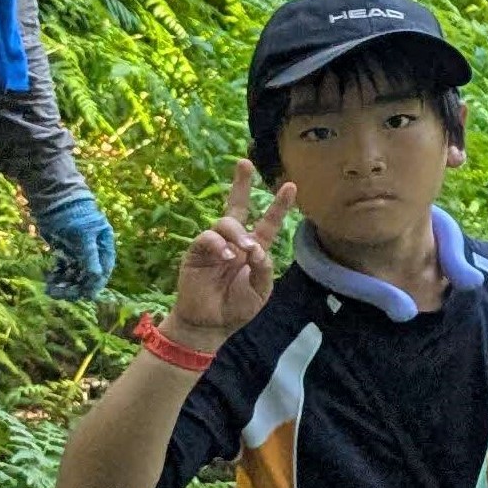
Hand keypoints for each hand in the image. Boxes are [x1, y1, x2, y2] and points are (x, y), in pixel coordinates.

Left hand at [37, 189, 117, 301]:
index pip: (104, 269)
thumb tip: (96, 278)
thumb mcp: (83, 236)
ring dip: (65, 284)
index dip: (96, 284)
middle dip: (76, 286)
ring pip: (74, 273)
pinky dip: (57, 277)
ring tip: (52, 292)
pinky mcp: (63, 250)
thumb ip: (90, 257)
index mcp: (104, 244)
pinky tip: (50, 284)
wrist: (54, 199)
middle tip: (64, 296)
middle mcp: (93, 249)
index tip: (87, 296)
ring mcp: (77, 250)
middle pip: (88, 274)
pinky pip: (62, 268)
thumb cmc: (73, 215)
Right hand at [167, 162, 291, 343]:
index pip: (267, 222)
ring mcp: (214, 245)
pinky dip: (218, 244)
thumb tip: (257, 249)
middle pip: (237, 206)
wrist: (211, 324)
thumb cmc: (238, 307)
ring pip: (225, 222)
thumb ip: (264, 269)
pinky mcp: (196, 253)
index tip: (291, 186)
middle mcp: (234, 241)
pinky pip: (207, 238)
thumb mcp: (261, 290)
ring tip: (245, 251)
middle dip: (240, 184)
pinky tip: (226, 256)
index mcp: (254, 248)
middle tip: (245, 163)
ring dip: (238, 233)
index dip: (279, 205)